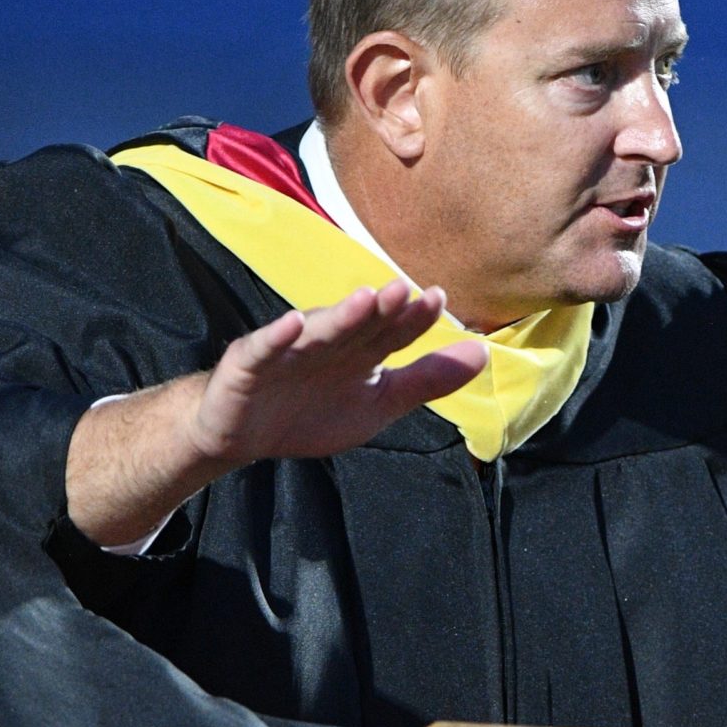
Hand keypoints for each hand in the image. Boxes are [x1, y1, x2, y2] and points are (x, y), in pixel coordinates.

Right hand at [65, 281, 486, 547]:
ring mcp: (286, 350)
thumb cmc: (311, 411)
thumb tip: (484, 353)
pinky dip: (276, 337)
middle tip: (406, 291)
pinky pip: (262, 349)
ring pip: (316, 331)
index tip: (439, 300)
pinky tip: (291, 325)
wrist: (242, 435)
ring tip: (364, 299)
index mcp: (358, 350)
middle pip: (357, 324)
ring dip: (339, 315)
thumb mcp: (378, 404)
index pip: (391, 332)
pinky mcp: (247, 365)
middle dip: (380, 309)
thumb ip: (427, 380)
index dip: (413, 318)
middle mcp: (326, 342)